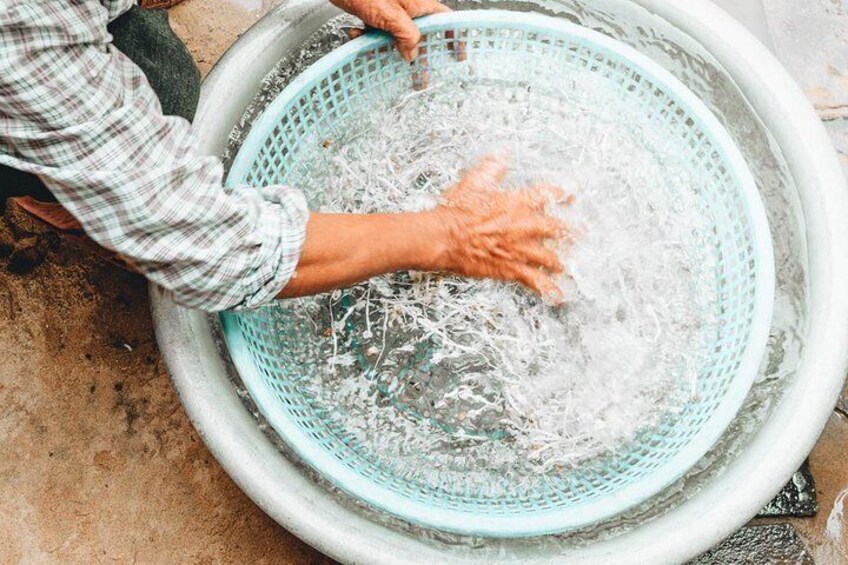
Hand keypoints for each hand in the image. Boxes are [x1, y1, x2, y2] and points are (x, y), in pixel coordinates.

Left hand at [331, 0, 449, 60]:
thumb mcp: (392, 17)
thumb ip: (407, 37)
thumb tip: (412, 54)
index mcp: (420, 4)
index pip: (445, 20)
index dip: (453, 37)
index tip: (457, 54)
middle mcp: (408, 7)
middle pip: (420, 34)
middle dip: (418, 56)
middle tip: (420, 77)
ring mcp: (391, 10)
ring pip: (396, 35)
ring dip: (387, 48)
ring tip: (383, 64)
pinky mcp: (375, 11)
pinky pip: (377, 30)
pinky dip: (368, 37)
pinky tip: (358, 34)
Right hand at [427, 156, 571, 302]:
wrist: (443, 237)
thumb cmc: (455, 210)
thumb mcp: (473, 181)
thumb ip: (492, 168)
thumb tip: (503, 155)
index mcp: (516, 202)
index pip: (547, 194)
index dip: (563, 193)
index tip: (574, 193)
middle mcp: (523, 225)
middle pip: (558, 228)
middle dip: (573, 232)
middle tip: (584, 234)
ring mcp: (520, 249)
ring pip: (551, 257)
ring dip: (563, 261)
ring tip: (572, 265)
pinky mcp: (511, 269)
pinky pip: (535, 280)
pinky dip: (548, 288)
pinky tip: (557, 294)